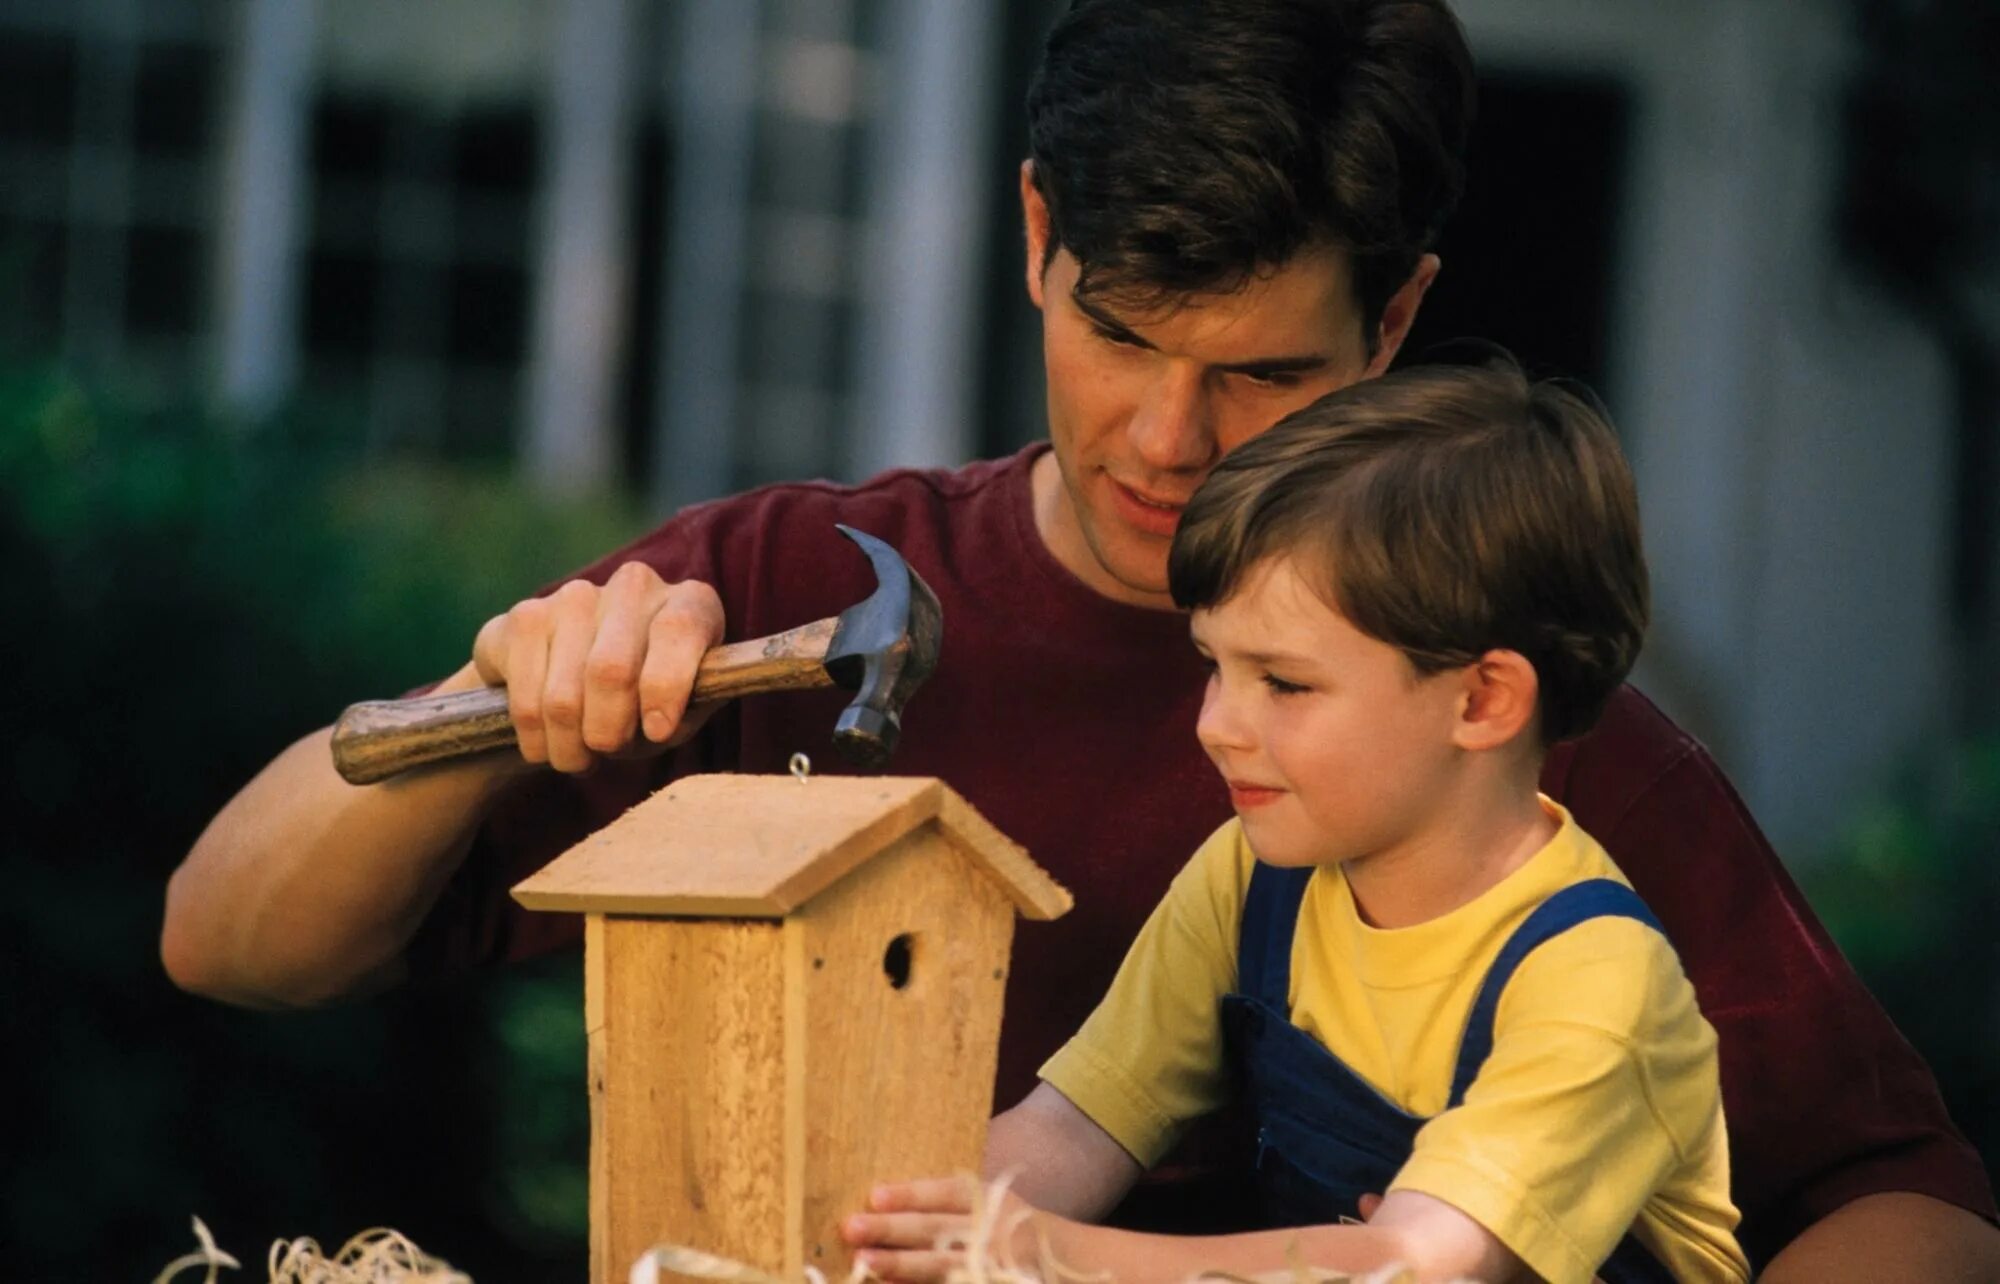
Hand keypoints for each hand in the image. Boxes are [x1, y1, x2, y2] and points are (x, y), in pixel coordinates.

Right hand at [468, 562, 724, 772]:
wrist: (591, 682)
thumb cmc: (653, 701)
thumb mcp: (684, 712)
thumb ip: (681, 714)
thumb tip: (656, 725)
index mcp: (691, 602)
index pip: (678, 628)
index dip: (665, 687)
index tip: (658, 732)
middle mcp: (633, 586)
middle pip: (611, 668)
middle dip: (607, 731)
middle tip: (607, 751)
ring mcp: (576, 595)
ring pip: (562, 694)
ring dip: (567, 744)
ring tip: (577, 757)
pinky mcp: (526, 616)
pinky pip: (523, 696)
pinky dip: (535, 737)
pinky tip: (546, 743)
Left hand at [842, 1176, 1044, 1283]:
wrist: (1062, 1264)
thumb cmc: (1008, 1227)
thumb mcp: (991, 1203)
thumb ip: (949, 1201)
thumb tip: (881, 1200)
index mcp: (990, 1201)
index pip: (947, 1193)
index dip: (911, 1195)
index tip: (874, 1195)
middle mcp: (991, 1233)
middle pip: (937, 1230)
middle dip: (893, 1229)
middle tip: (852, 1226)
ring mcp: (993, 1266)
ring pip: (940, 1266)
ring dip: (900, 1265)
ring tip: (865, 1261)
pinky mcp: (987, 1283)